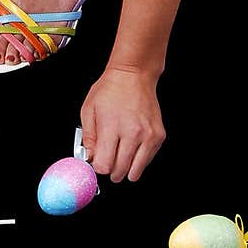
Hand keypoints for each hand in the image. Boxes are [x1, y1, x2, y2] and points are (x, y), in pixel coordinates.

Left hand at [80, 66, 164, 182]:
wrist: (133, 75)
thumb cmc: (110, 89)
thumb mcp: (88, 110)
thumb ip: (88, 138)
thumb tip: (90, 158)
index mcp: (112, 127)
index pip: (105, 165)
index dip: (99, 167)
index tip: (98, 162)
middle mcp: (132, 133)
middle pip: (121, 171)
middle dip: (111, 171)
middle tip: (108, 160)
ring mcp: (148, 135)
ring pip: (136, 171)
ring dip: (126, 169)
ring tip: (120, 156)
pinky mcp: (159, 136)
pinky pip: (148, 160)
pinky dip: (139, 159)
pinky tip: (132, 146)